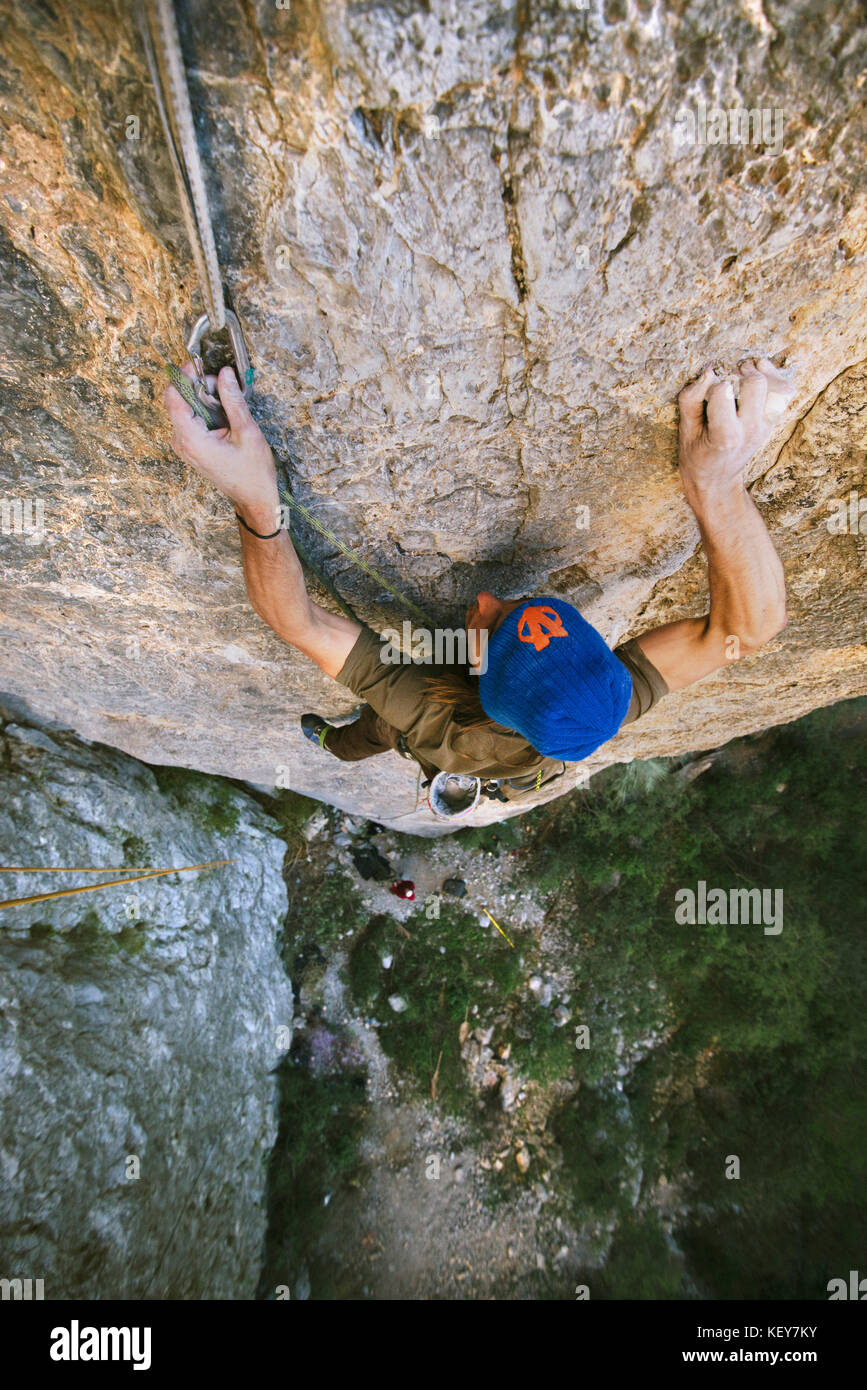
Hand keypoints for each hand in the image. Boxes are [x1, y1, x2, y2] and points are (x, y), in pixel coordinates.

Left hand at [163, 364, 279, 524]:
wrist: (253, 498)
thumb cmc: (252, 472)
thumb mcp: (247, 432)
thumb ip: (233, 400)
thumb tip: (224, 374)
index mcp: (191, 439)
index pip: (173, 396)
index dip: (184, 376)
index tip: (199, 367)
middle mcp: (181, 442)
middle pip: (178, 400)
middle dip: (199, 387)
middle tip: (222, 388)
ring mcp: (184, 445)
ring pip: (185, 408)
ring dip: (204, 400)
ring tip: (227, 408)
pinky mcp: (190, 446)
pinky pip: (191, 419)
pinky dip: (205, 411)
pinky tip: (223, 418)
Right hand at [677, 357, 793, 502]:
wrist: (718, 481)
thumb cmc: (697, 455)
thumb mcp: (685, 432)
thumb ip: (691, 401)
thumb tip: (708, 372)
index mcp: (726, 436)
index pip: (723, 391)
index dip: (712, 385)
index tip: (705, 393)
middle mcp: (751, 430)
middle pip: (756, 384)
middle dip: (739, 374)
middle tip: (727, 378)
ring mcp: (765, 426)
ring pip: (778, 387)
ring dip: (760, 373)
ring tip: (743, 372)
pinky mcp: (771, 421)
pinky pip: (785, 392)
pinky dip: (776, 378)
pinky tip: (760, 371)